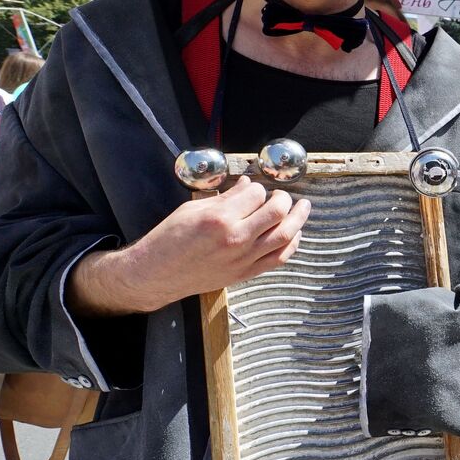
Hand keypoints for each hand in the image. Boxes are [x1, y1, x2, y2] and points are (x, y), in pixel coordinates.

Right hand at [69, 176, 310, 315]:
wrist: (157, 274)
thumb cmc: (169, 239)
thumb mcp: (192, 209)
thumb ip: (225, 197)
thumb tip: (247, 185)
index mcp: (219, 218)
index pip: (256, 194)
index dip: (258, 188)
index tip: (254, 190)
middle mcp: (235, 238)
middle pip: (277, 212)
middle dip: (284, 198)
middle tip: (282, 195)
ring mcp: (243, 258)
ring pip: (285, 235)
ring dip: (298, 219)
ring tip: (302, 208)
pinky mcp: (245, 273)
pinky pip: (279, 258)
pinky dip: (291, 244)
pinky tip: (294, 234)